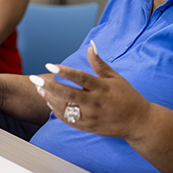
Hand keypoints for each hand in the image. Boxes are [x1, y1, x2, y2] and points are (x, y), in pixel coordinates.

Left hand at [37, 41, 152, 138]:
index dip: (64, 71)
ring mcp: (91, 117)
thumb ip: (99, 63)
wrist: (138, 122)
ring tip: (39, 88)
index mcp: (103, 88)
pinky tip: (50, 102)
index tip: (50, 65)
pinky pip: (68, 119)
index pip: (80, 78)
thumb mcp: (116, 77)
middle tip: (34, 79)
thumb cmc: (128, 97)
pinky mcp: (88, 127)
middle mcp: (96, 103)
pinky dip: (57, 111)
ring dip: (50, 98)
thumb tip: (91, 46)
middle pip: (68, 94)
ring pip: (65, 108)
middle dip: (49, 86)